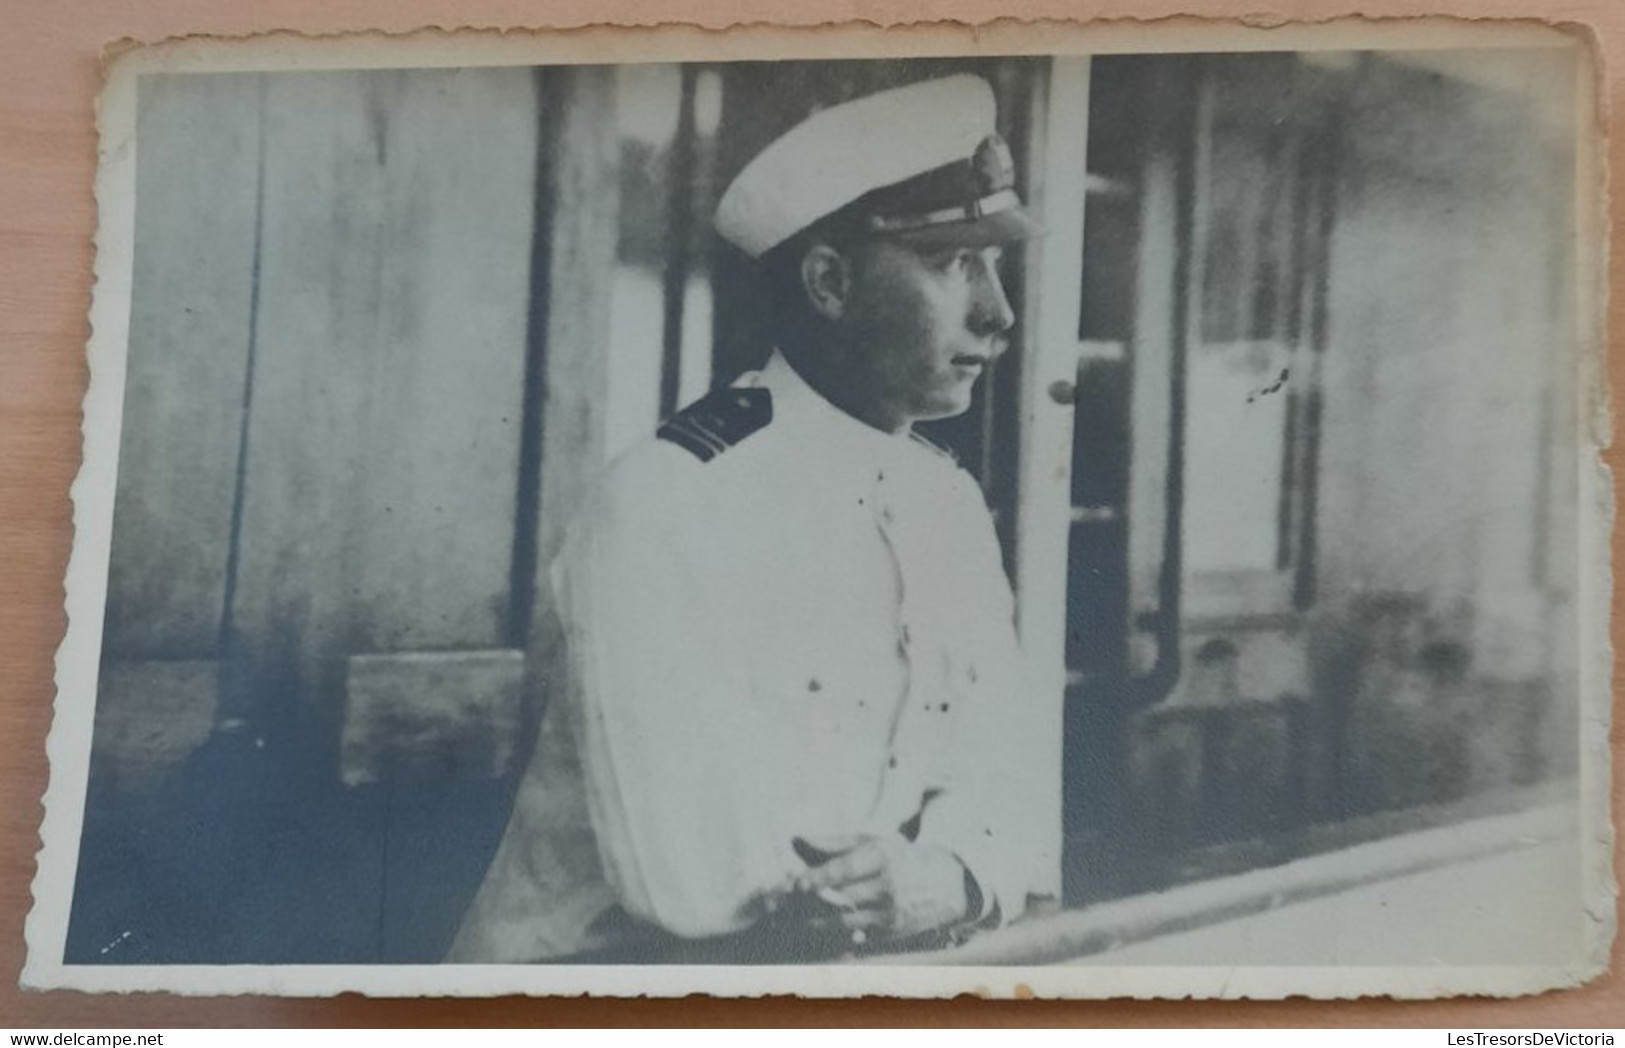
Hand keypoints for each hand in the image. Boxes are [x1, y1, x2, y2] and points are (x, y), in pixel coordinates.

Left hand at [791, 834, 970, 940]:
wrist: (946, 883)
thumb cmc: (901, 857)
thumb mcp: (875, 841)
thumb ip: (835, 842)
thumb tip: (798, 839)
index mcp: (882, 856)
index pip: (846, 869)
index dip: (819, 877)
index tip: (797, 884)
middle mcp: (888, 885)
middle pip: (841, 897)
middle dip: (811, 903)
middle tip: (784, 905)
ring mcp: (891, 912)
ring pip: (845, 922)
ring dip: (817, 924)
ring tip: (795, 921)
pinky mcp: (891, 932)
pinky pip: (855, 937)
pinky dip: (834, 936)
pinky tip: (817, 933)